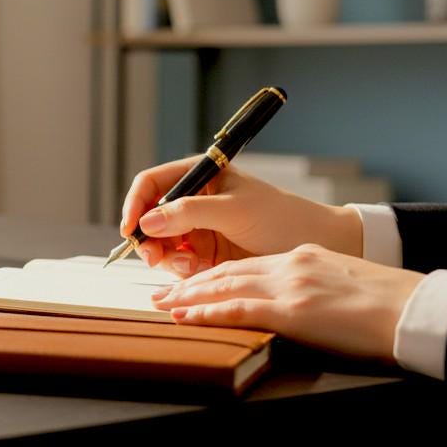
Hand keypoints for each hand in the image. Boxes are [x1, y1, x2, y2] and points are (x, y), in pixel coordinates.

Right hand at [120, 156, 363, 276]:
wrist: (314, 247)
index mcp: (199, 176)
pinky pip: (176, 263)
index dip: (136, 203)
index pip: (152, 184)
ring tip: (185, 264)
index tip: (131, 226)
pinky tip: (195, 270)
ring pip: (160, 243)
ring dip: (165, 256)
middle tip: (153, 254)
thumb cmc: (282, 217)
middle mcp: (193, 201)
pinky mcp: (204, 255)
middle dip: (148, 236)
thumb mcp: (233, 209)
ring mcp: (197, 229)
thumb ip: (188, 213)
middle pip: (149, 216)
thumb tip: (147, 222)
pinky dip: (179, 270)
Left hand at [151, 244, 422, 361]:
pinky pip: (239, 310)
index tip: (189, 282)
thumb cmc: (382, 301)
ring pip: (225, 287)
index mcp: (299, 256)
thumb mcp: (337, 279)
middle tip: (160, 295)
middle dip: (190, 284)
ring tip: (162, 305)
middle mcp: (288, 265)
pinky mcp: (292, 310)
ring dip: (188, 297)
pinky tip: (186, 317)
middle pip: (226, 272)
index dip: (211, 274)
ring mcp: (288, 287)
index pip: (243, 264)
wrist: (409, 307)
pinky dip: (208, 313)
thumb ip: (307, 282)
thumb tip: (291, 299)